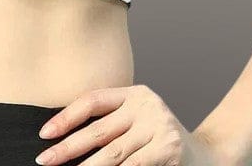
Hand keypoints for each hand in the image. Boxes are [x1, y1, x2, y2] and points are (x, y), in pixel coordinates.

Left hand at [35, 84, 229, 165]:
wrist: (207, 157)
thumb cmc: (161, 142)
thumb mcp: (138, 123)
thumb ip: (112, 126)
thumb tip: (63, 140)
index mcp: (135, 93)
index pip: (93, 100)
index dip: (66, 116)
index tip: (44, 134)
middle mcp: (146, 105)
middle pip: (98, 130)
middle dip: (68, 149)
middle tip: (44, 161)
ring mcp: (158, 126)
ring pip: (112, 156)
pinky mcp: (167, 149)